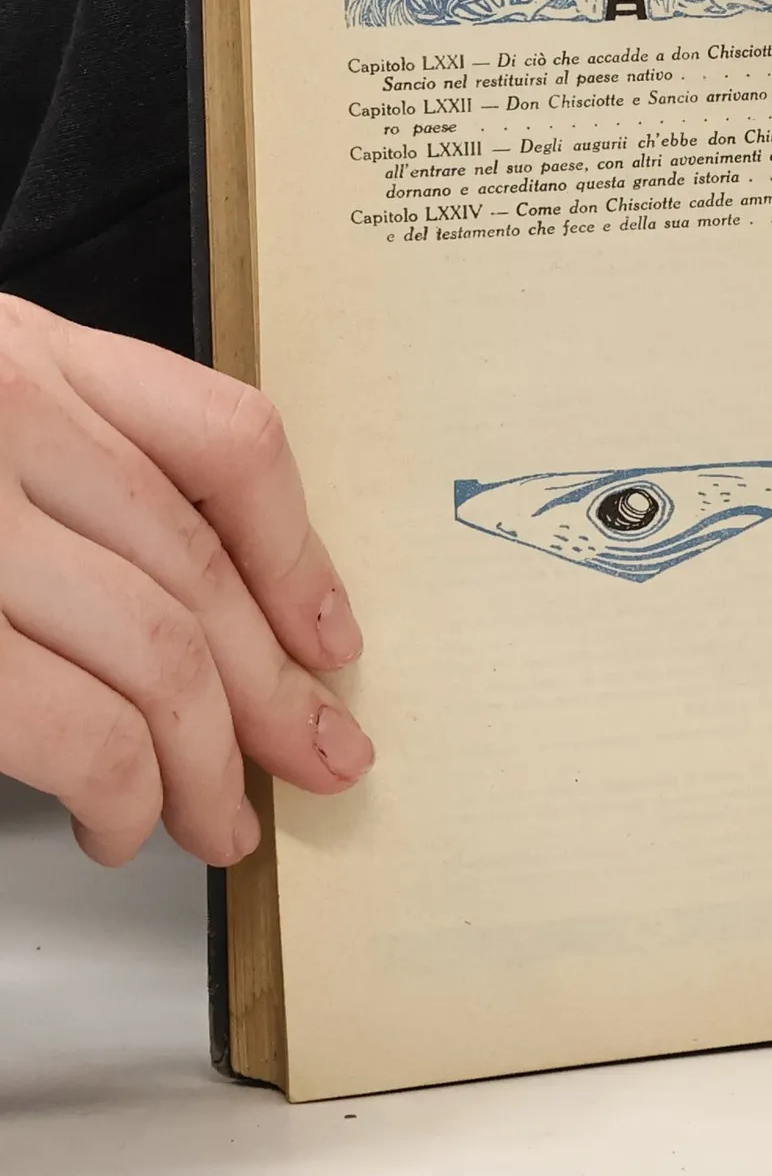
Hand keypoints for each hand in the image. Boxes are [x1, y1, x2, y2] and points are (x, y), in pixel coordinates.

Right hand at [0, 298, 372, 865]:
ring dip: (207, 765)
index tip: (334, 641)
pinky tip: (117, 817)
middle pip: (202, 567)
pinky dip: (120, 792)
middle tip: (319, 761)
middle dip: (277, 692)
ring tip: (216, 822)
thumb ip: (60, 465)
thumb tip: (205, 605)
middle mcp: (6, 413)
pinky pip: (78, 729)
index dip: (300, 555)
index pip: (227, 438)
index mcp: (27, 354)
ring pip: (159, 656)